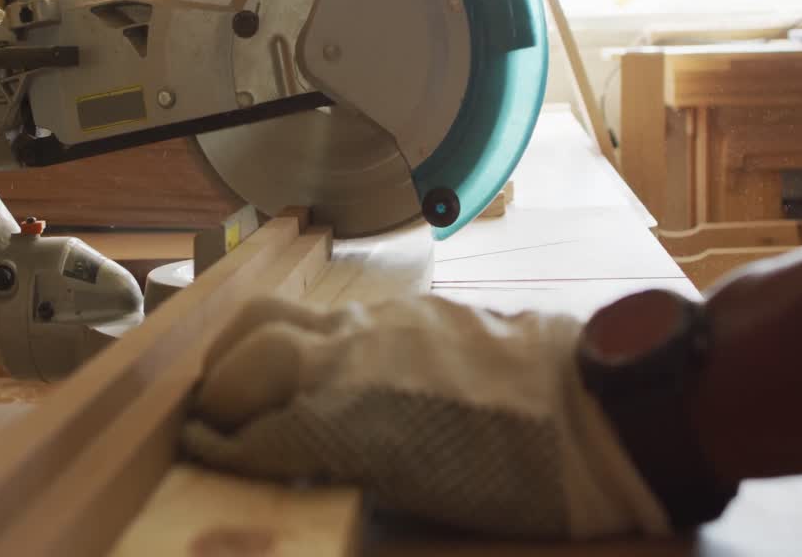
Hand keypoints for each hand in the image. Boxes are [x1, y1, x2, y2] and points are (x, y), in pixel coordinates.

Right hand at [182, 296, 670, 538]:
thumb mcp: (423, 494)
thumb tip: (303, 455)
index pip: (253, 429)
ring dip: (247, 348)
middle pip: (248, 353)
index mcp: (349, 414)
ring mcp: (379, 320)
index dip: (219, 447)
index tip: (199, 455)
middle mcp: (351, 353)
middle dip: (217, 389)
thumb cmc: (522, 479)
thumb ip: (348, 463)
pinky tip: (313, 361)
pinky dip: (300, 338)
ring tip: (241, 378)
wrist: (602, 410)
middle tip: (210, 418)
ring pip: (283, 317)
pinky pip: (331, 315)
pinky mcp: (409, 307)